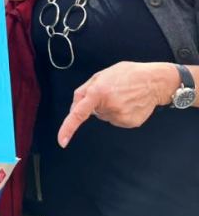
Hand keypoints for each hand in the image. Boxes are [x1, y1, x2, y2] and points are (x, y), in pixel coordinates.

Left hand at [58, 61, 178, 147]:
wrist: (154, 82)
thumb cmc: (127, 74)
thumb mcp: (100, 75)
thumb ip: (83, 91)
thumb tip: (73, 110)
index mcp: (98, 92)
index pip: (79, 113)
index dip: (68, 127)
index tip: (62, 141)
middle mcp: (108, 106)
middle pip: (93, 112)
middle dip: (98, 103)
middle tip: (112, 91)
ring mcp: (120, 117)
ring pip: (105, 117)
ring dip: (109, 108)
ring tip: (123, 96)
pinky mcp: (130, 123)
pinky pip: (116, 121)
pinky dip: (119, 114)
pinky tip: (129, 104)